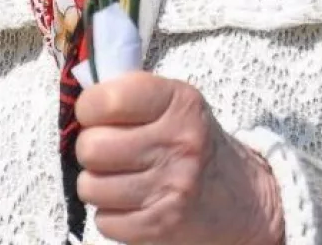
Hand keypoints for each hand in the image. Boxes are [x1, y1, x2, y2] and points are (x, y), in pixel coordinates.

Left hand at [75, 72, 283, 244]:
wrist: (244, 197)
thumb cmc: (191, 142)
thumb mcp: (173, 103)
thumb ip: (129, 95)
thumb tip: (78, 103)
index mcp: (178, 103)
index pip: (106, 101)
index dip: (89, 108)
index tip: (96, 115)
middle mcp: (178, 144)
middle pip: (90, 148)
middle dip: (91, 150)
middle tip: (108, 152)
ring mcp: (172, 188)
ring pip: (90, 187)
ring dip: (97, 185)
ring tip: (119, 179)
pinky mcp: (163, 226)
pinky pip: (104, 222)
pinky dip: (111, 215)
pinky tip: (131, 203)